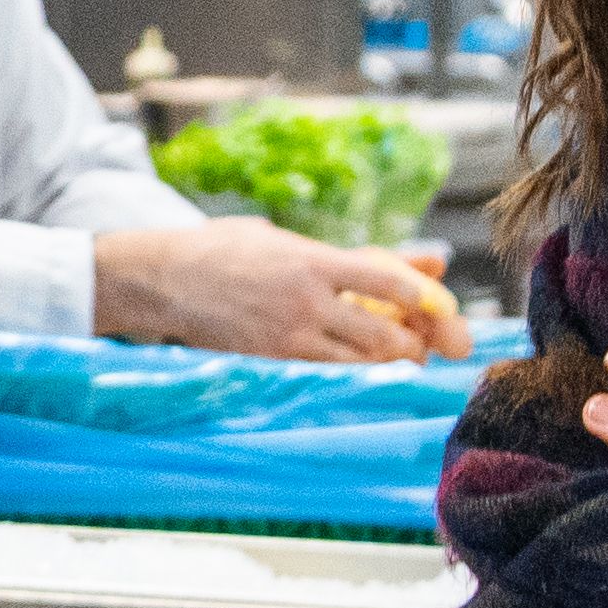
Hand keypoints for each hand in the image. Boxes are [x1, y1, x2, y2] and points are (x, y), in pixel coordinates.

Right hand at [96, 219, 470, 363]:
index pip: (385, 279)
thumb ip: (358, 254)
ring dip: (391, 359)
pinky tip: (365, 359)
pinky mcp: (274, 357)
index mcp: (311, 261)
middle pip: (383, 332)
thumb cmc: (226, 249)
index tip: (444, 306)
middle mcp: (305, 301)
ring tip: (405, 352)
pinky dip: (357, 365)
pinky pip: (331, 368)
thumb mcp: (288, 240)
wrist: (163, 280)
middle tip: (433, 341)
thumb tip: (429, 261)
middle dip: (417, 342)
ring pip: (361, 358)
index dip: (423, 297)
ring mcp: (289, 334)